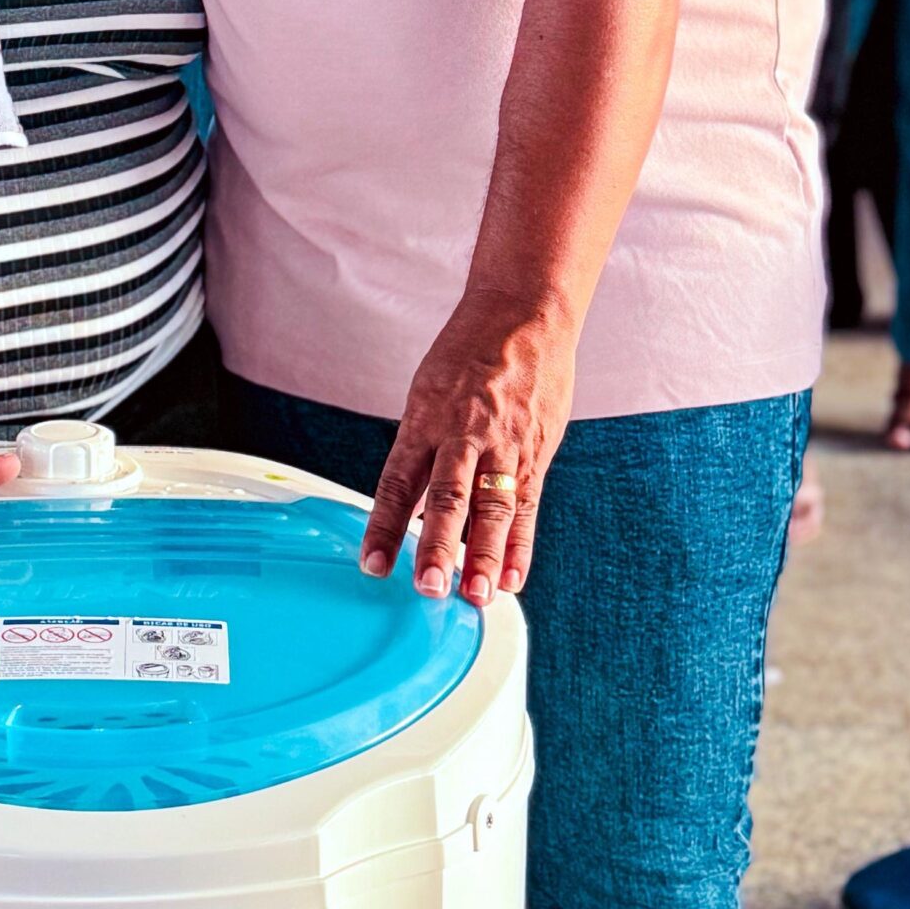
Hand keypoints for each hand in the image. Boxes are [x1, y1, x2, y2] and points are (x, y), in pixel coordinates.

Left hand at [360, 293, 576, 604]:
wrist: (523, 313)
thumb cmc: (469, 356)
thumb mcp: (430, 394)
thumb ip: (421, 452)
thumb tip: (406, 509)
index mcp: (426, 419)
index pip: (398, 481)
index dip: (384, 526)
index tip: (372, 565)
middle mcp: (463, 433)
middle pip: (448, 497)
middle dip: (438, 545)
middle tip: (429, 587)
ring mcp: (504, 443)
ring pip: (493, 506)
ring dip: (485, 555)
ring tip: (477, 595)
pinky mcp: (537, 449)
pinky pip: (528, 503)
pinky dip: (520, 544)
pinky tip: (513, 579)